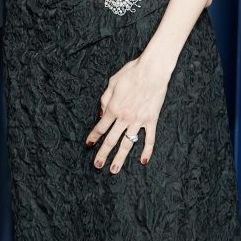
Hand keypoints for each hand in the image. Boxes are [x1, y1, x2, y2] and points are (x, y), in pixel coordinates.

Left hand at [86, 57, 168, 173]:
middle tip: (97, 165)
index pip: (100, 127)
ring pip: (128, 144)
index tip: (88, 144)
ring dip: (120, 158)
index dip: (93, 137)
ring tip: (114, 170)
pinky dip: (147, 151)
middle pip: (111, 139)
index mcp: (113, 108)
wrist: (152, 70)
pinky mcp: (151, 120)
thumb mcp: (112, 83)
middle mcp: (124, 117)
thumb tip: (101, 114)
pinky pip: (149, 139)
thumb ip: (105, 99)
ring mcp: (138, 120)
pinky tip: (143, 161)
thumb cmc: (131, 73)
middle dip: (103, 153)